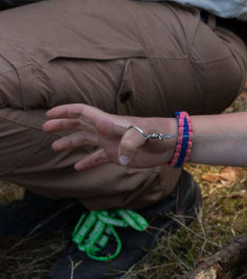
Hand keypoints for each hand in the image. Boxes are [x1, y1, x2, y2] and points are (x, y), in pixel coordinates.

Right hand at [44, 104, 175, 170]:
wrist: (170, 143)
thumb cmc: (157, 133)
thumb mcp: (142, 135)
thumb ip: (129, 143)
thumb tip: (120, 158)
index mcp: (108, 122)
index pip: (81, 112)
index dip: (65, 111)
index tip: (49, 114)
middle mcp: (106, 130)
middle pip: (78, 124)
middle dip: (61, 125)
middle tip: (45, 128)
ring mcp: (110, 142)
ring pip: (85, 140)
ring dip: (70, 142)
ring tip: (54, 147)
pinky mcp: (117, 155)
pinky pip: (98, 157)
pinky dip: (87, 162)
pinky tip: (77, 167)